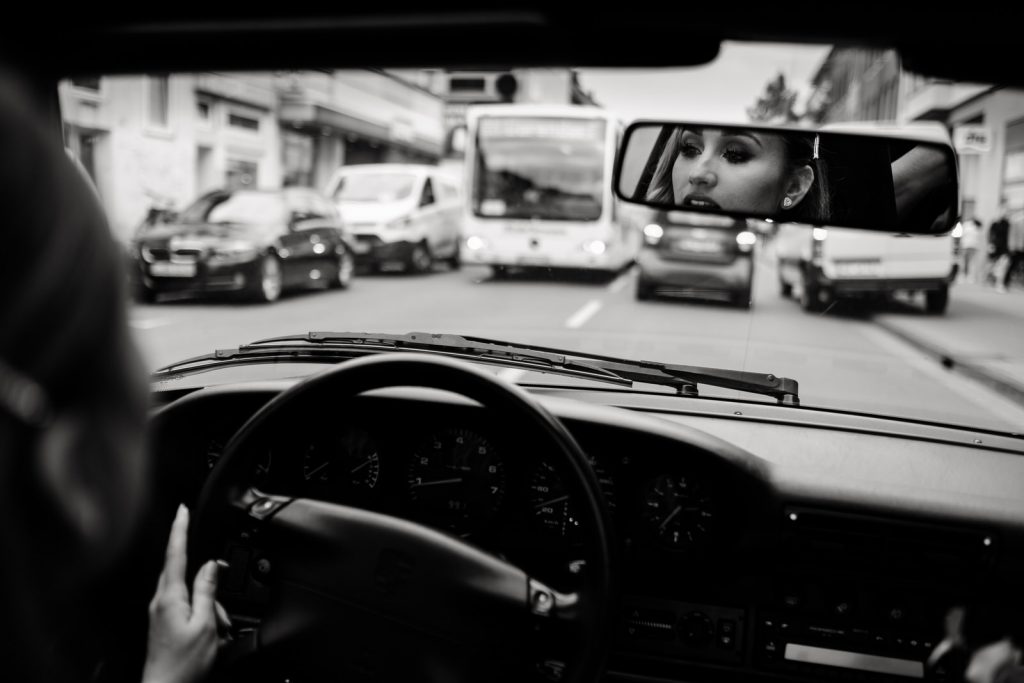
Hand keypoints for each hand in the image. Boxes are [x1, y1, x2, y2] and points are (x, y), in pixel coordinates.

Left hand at [142, 505, 229, 682]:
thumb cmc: (182, 664)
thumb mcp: (204, 624)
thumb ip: (207, 591)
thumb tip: (210, 566)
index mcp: (169, 597)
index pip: (175, 554)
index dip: (179, 529)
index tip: (182, 510)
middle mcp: (159, 602)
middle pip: (182, 574)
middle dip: (205, 583)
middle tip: (219, 609)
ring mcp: (158, 614)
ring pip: (186, 593)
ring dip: (206, 607)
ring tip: (216, 632)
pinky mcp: (161, 624)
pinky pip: (184, 608)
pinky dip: (200, 616)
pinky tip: (208, 633)